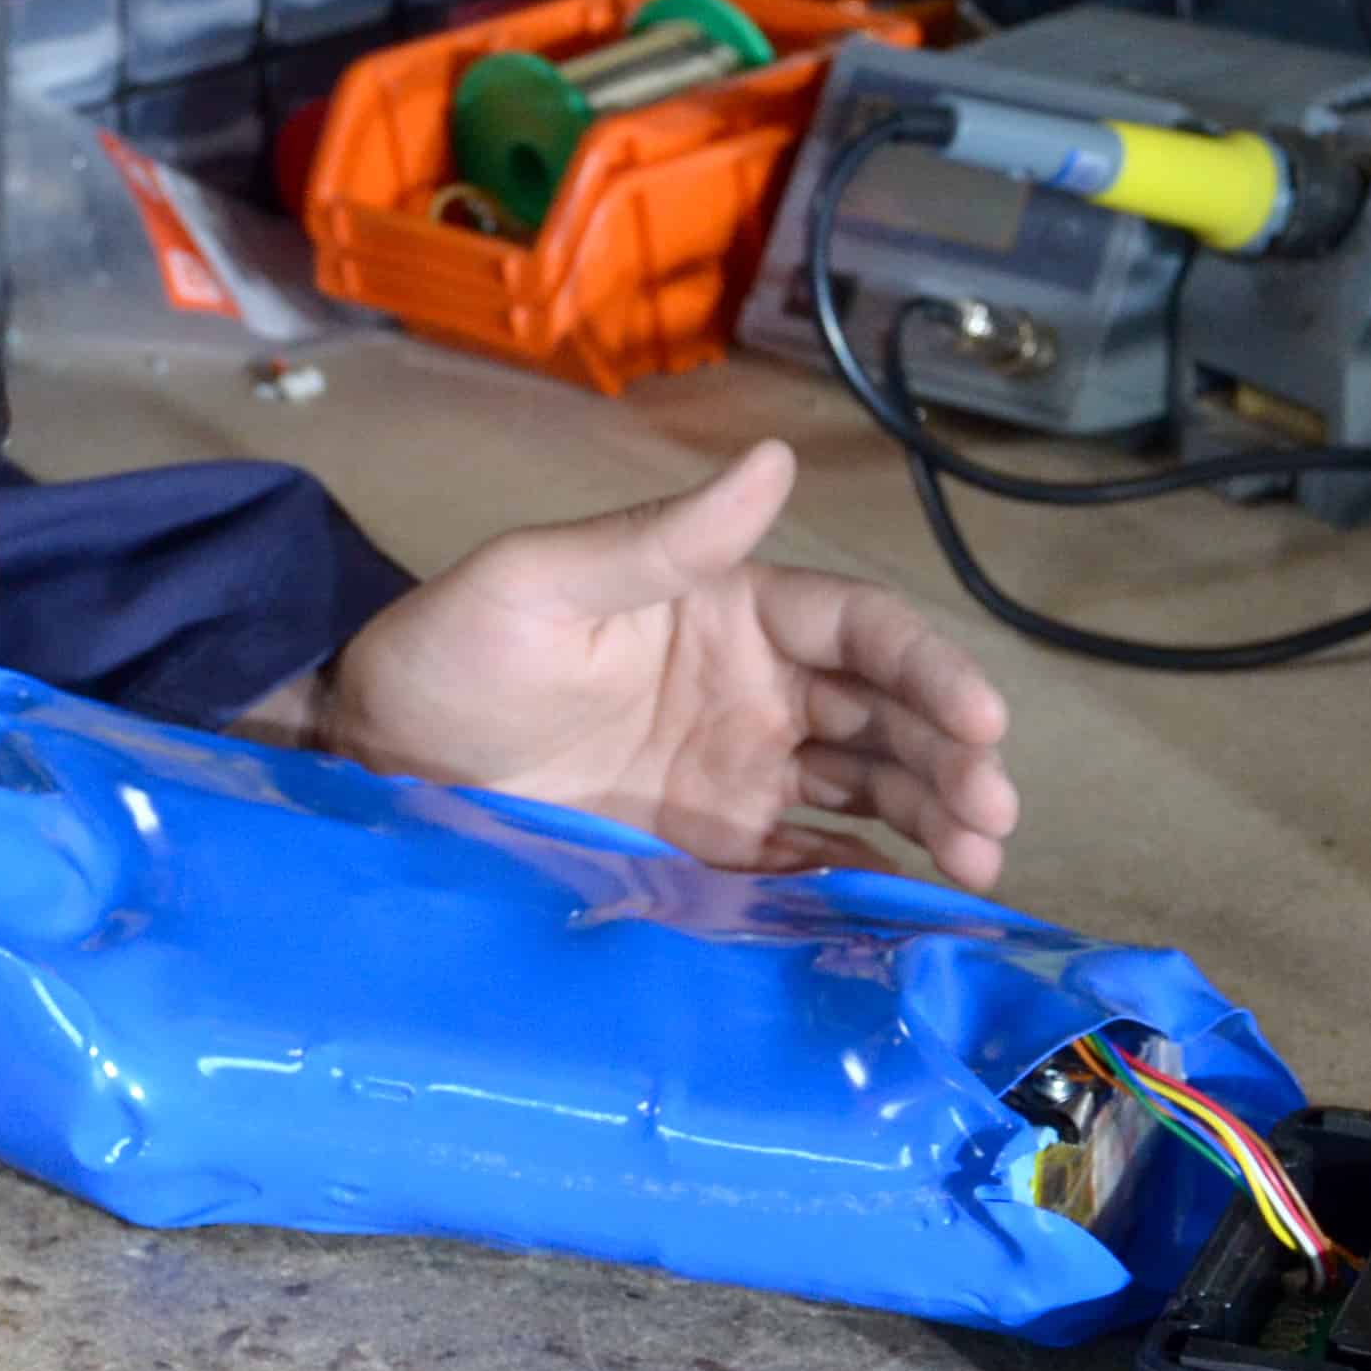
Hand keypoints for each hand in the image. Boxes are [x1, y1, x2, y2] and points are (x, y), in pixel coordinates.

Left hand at [276, 443, 1021, 887]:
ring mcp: (737, 777)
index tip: (981, 717)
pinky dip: (864, 885)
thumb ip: (659, 538)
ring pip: (867, 794)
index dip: (928, 669)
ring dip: (933, 822)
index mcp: (733, 609)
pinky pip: (805, 865)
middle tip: (995, 817)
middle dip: (952, 760)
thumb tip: (773, 457)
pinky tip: (911, 912)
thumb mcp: (539, 582)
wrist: (374, 761)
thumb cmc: (447, 652)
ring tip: (980, 867)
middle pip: (886, 718)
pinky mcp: (708, 853)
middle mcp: (755, 692)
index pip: (862, 631)